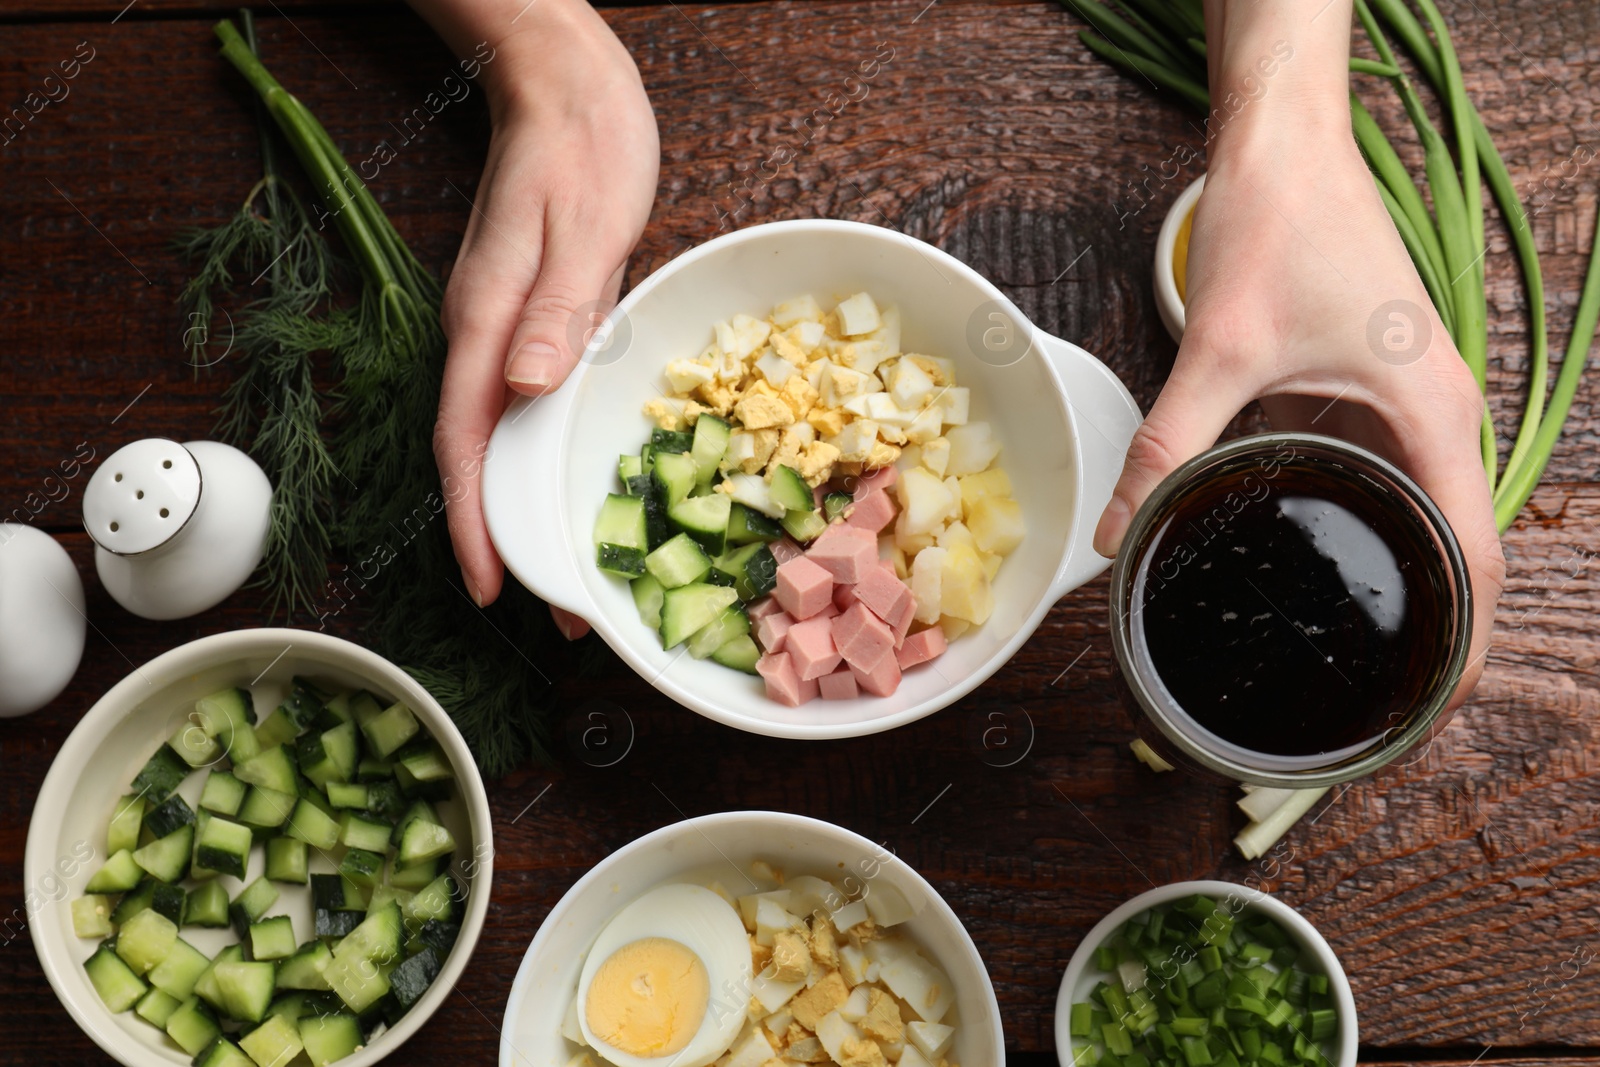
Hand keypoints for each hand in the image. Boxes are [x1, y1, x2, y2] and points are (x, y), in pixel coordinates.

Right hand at [419, 0, 658, 634]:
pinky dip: (545, 460)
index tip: (493, 586)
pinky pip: (530, 409)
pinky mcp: (534, 324)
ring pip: (504, 439)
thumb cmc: (582, 148)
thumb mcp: (582, 226)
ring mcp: (506, 331)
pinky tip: (573, 489)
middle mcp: (486, 336)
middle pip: (480, 456)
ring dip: (529, 508)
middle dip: (506, 537)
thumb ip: (555, 308)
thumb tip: (525, 390)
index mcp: (488, 320)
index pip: (466, 440)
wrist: (568, 89)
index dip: (474, 520)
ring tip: (571, 570)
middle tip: (555, 608)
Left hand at [1094, 3, 1504, 715]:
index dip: (1464, 643)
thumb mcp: (1218, 351)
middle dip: (1429, 627)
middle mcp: (1438, 416)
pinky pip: (1381, 475)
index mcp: (1430, 414)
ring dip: (1398, 577)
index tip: (1429, 710)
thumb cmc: (1280, 227)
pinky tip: (1315, 557)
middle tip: (1377, 705)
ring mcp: (1411, 405)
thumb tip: (1119, 532)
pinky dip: (1361, 521)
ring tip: (1353, 654)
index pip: (1474, 553)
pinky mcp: (1375, 392)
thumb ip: (1168, 447)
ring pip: (1421, 514)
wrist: (1285, 147)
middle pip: (1456, 548)